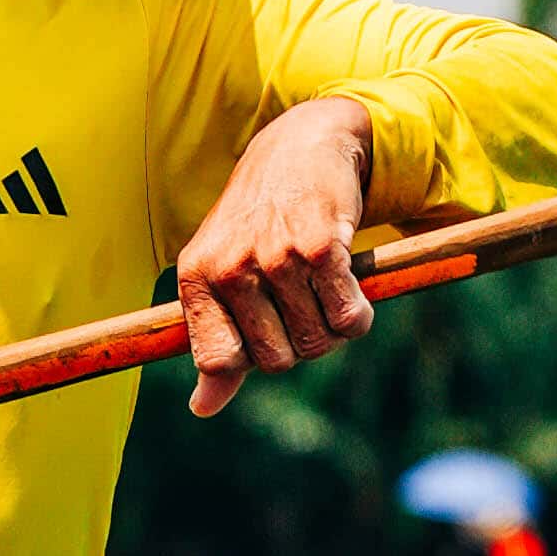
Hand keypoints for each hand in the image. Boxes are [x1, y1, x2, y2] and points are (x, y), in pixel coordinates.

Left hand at [175, 97, 378, 420]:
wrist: (302, 148)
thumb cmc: (257, 220)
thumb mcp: (222, 272)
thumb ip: (215, 339)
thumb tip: (204, 408)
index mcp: (198, 277)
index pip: (218, 360)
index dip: (249, 361)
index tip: (265, 333)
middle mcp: (232, 267)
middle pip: (276, 361)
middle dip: (298, 344)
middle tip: (302, 303)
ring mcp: (276, 257)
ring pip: (317, 343)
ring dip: (332, 328)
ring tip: (323, 288)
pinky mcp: (322, 249)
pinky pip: (348, 319)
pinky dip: (358, 314)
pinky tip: (351, 286)